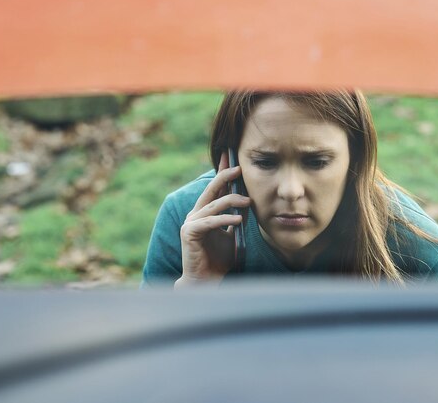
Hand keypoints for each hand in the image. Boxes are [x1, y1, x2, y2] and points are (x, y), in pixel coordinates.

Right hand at [176, 152, 249, 286]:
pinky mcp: (189, 233)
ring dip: (232, 201)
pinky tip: (239, 219)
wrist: (207, 282)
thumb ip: (237, 218)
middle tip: (238, 167)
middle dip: (225, 176)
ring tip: (248, 201)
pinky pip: (210, 222)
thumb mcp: (233, 235)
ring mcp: (190, 222)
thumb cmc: (219, 260)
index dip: (222, 171)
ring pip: (213, 204)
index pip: (215, 188)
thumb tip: (248, 201)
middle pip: (211, 189)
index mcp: (205, 212)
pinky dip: (225, 219)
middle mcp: (196, 214)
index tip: (230, 155)